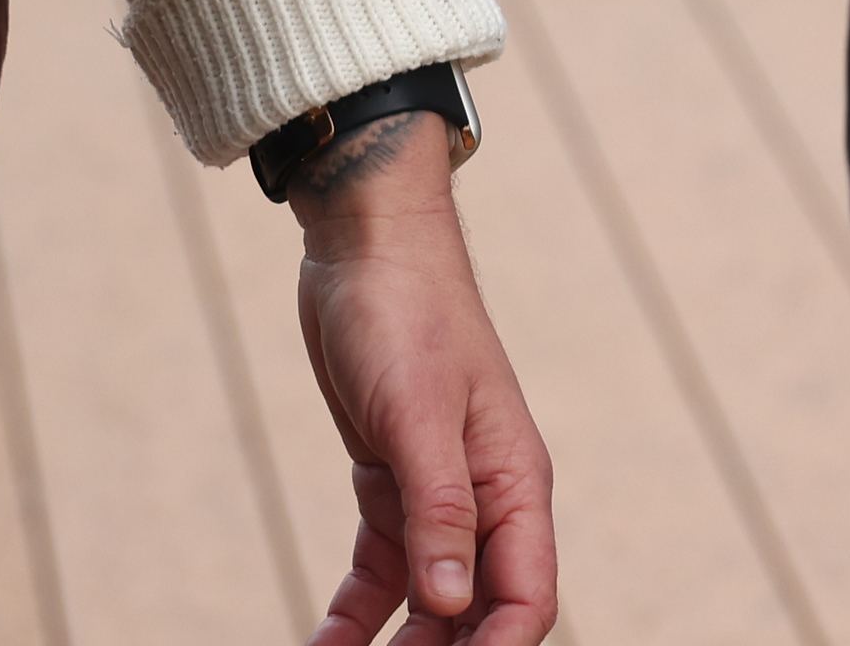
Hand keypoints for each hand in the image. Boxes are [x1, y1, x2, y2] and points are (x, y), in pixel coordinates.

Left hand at [289, 115, 554, 645]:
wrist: (364, 242)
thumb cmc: (405, 312)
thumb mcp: (417, 413)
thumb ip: (438, 511)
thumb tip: (452, 605)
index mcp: (515, 482)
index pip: (524, 598)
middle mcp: (485, 497)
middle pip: (476, 611)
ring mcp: (439, 491)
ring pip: (428, 601)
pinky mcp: (392, 481)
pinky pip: (383, 569)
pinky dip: (357, 613)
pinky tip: (324, 643)